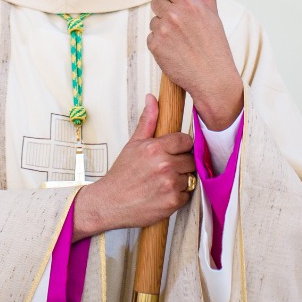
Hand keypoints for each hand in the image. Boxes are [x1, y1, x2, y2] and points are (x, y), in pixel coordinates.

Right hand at [72, 95, 196, 239]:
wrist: (110, 203)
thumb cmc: (121, 175)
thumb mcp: (133, 144)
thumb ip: (148, 121)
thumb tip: (152, 99)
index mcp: (155, 148)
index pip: (185, 140)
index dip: (180, 146)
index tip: (173, 152)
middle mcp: (165, 165)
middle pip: (191, 159)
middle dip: (181, 163)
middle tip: (166, 169)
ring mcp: (170, 184)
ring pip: (191, 177)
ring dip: (182, 179)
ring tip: (163, 182)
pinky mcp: (173, 202)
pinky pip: (188, 194)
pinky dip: (179, 195)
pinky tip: (164, 194)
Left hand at [147, 0, 241, 129]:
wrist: (212, 79)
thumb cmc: (216, 47)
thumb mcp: (214, 16)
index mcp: (190, 4)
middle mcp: (174, 15)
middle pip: (157, 1)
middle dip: (166, 10)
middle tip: (181, 24)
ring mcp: (162, 31)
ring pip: (154, 20)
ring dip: (163, 27)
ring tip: (181, 41)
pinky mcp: (154, 46)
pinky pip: (151, 37)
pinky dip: (159, 43)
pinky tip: (174, 50)